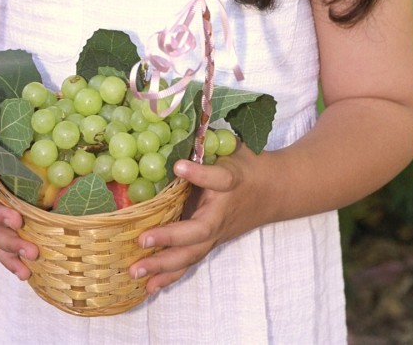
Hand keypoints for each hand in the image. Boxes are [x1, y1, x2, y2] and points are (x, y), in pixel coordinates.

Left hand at [129, 143, 269, 294]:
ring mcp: (217, 233)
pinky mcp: (211, 243)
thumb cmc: (248, 164)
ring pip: (192, 253)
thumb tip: (176, 126)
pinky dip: (169, 275)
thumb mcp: (232, 146)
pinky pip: (190, 261)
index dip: (199, 173)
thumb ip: (208, 142)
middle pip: (199, 231)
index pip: (218, 179)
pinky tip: (149, 287)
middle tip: (142, 240)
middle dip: (170, 237)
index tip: (180, 166)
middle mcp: (223, 212)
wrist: (276, 191)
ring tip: (137, 273)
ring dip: (164, 265)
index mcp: (231, 182)